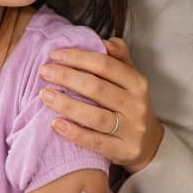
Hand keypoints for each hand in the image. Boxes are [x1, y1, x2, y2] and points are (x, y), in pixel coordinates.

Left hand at [38, 38, 163, 171]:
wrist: (148, 144)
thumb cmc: (130, 105)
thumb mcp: (130, 79)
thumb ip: (118, 58)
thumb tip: (103, 41)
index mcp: (137, 83)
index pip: (105, 65)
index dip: (78, 57)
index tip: (55, 54)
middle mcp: (136, 105)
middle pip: (97, 88)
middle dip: (67, 77)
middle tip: (44, 71)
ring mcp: (131, 130)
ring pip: (95, 116)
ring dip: (67, 104)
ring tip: (45, 95)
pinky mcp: (123, 151)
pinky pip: (95, 141)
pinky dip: (74, 133)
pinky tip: (56, 124)